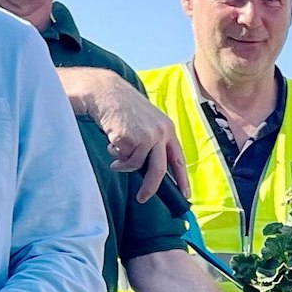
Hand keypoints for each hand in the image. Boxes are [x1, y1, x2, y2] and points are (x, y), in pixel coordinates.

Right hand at [57, 66, 188, 202]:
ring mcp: (146, 135)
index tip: (185, 194)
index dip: (182, 178)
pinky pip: (123, 158)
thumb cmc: (124, 110)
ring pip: (136, 164)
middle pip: (159, 169)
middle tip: (142, 198)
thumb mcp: (146, 123)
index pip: (178, 158)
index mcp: (167, 129)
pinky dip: (116, 156)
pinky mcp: (130, 138)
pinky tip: (111, 142)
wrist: (106, 93)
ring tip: (116, 155)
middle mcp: (161, 132)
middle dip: (150, 187)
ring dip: (123, 165)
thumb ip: (153, 143)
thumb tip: (152, 172)